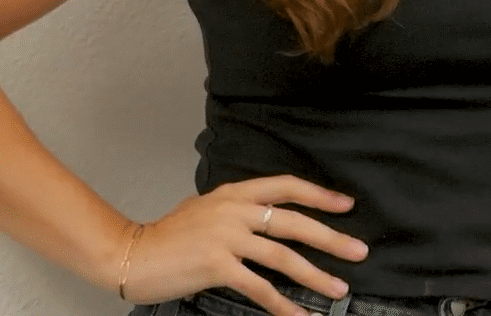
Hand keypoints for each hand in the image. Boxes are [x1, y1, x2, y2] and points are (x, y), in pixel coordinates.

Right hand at [112, 175, 368, 315]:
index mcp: (235, 193)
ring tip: (338, 289)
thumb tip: (265, 218)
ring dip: (315, 275)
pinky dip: (282, 304)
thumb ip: (235, 210)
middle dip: (331, 239)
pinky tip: (298, 315)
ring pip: (283, 257)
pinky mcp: (217, 265)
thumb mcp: (205, 209)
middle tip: (359, 252)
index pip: (286, 187)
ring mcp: (226, 237)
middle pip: (294, 223)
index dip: (320, 195)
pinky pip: (259, 287)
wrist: (130, 254)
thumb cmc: (167, 236)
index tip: (347, 204)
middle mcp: (234, 210)